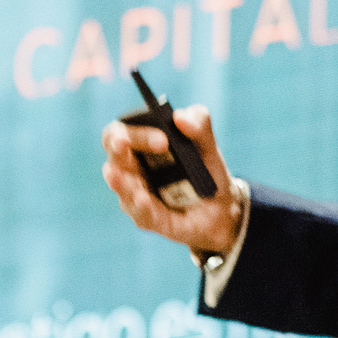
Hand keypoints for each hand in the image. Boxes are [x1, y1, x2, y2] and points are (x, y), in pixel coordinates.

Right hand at [101, 105, 244, 254]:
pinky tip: (142, 200)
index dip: (134, 132)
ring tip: (119, 176)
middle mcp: (132, 171)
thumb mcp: (208, 144)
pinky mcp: (149, 220)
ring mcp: (137, 197)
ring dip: (121, 182)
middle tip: (124, 144)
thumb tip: (180, 117)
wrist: (223, 206)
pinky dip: (140, 207)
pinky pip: (141, 215)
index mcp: (140, 147)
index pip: (120, 133)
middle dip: (117, 148)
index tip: (163, 138)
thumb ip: (199, 124)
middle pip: (114, 157)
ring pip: (122, 189)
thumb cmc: (205, 170)